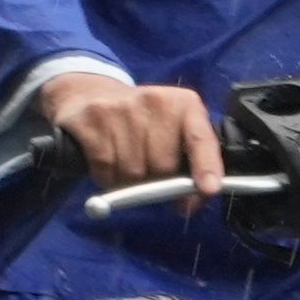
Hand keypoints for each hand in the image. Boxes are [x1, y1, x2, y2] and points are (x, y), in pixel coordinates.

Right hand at [43, 73, 223, 199]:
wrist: (92, 94)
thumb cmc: (144, 123)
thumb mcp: (175, 132)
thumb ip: (191, 166)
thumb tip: (187, 205)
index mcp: (185, 105)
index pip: (200, 138)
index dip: (206, 165)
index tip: (209, 188)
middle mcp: (155, 101)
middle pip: (163, 166)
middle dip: (158, 181)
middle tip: (150, 171)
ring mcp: (120, 109)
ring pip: (133, 174)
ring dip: (130, 182)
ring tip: (127, 161)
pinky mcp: (91, 120)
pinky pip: (105, 171)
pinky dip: (108, 178)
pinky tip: (108, 160)